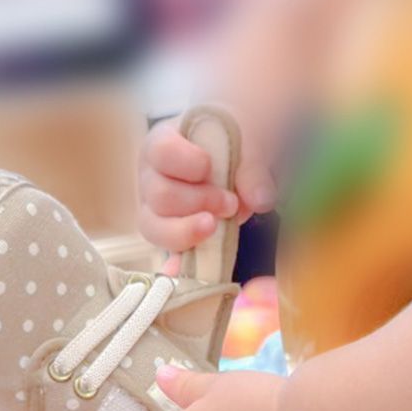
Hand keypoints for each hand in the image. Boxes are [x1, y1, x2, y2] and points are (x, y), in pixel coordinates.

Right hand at [138, 115, 274, 273]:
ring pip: (156, 228)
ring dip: (190, 229)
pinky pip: (165, 253)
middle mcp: (150, 180)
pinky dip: (177, 262)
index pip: (161, 153)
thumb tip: (261, 201)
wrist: (235, 159)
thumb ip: (252, 166)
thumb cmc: (231, 143)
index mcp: (160, 146)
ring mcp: (154, 212)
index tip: (208, 166)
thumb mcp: (245, 142)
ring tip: (219, 223)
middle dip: (198, 201)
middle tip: (230, 202)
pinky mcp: (168, 237)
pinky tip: (180, 268)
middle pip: (160, 196)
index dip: (184, 162)